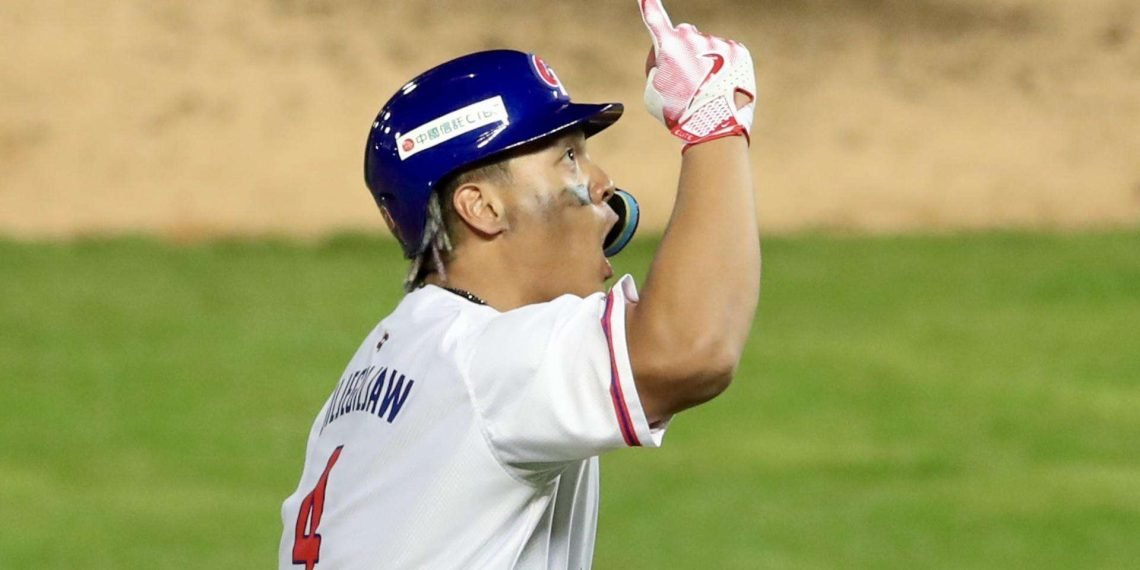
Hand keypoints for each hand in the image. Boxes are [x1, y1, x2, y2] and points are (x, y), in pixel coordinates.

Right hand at [639, 0, 755, 146]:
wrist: (715, 127)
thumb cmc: (679, 114)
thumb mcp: (653, 91)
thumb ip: (656, 65)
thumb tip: (666, 53)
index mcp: (668, 46)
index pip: (654, 19)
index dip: (648, 5)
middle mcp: (693, 37)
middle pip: (685, 34)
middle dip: (683, 49)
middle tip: (686, 78)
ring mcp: (718, 42)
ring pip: (708, 46)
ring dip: (706, 61)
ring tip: (707, 89)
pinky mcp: (739, 50)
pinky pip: (727, 53)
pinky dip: (724, 66)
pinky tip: (721, 86)